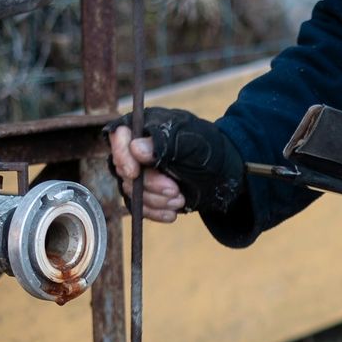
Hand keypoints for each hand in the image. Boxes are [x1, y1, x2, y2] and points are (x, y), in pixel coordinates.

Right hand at [107, 107, 244, 221]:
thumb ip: (163, 144)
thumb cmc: (208, 151)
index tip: (134, 172)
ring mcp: (140, 172)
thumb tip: (134, 148)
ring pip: (132, 191)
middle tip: (174, 189)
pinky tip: (172, 213)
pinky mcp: (145, 193)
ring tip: (180, 198)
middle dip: (149, 184)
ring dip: (156, 199)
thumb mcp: (191, 144)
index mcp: (146, 128)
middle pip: (124, 169)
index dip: (121, 154)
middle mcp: (137, 149)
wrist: (223, 175)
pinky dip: (155, 212)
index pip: (119, 136)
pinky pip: (139, 207)